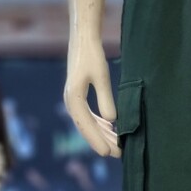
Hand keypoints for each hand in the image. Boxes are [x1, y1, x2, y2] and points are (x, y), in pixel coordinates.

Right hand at [64, 34, 119, 157]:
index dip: (97, 140)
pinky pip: (89, 115)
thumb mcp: (101, 75)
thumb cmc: (92, 54)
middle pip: (87, 127)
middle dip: (102, 141)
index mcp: (74, 98)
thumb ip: (105, 98)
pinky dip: (99, 124)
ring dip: (102, 134)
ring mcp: (74, 98)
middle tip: (118, 154)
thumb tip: (111, 121)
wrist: (82, 37)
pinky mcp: (79, 94)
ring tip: (117, 145)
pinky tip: (110, 129)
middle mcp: (71, 101)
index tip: (108, 152)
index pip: (86, 125)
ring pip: (89, 123)